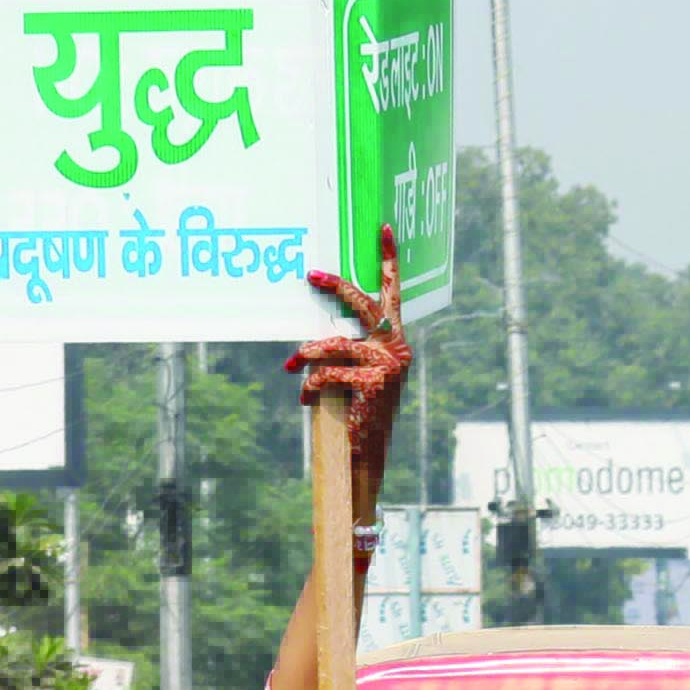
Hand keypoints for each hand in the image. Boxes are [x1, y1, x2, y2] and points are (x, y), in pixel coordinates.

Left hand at [289, 218, 412, 515]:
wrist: (367, 460)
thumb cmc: (357, 418)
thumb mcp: (354, 380)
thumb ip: (346, 354)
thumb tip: (311, 338)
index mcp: (394, 343)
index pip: (393, 295)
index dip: (389, 261)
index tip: (382, 229)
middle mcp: (396, 348)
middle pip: (363, 304)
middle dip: (335, 286)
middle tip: (311, 273)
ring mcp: (387, 364)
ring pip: (333, 344)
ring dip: (307, 357)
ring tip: (293, 367)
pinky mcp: (372, 382)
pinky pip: (327, 373)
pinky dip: (310, 386)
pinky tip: (308, 401)